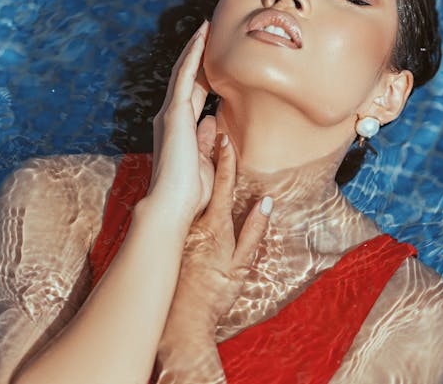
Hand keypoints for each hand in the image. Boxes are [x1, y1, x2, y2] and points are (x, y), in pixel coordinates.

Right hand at [150, 20, 215, 221]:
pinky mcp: (174, 111)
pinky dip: (193, 54)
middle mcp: (172, 116)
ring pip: (183, 71)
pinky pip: (184, 75)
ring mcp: (171, 112)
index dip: (202, 74)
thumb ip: (207, 139)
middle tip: (207, 33)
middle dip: (197, 55)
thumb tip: (213, 122)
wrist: (173, 203)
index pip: (194, 94)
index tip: (213, 58)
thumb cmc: (190, 191)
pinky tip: (202, 37)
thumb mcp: (204, 160)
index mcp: (180, 128)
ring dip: (195, 48)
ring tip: (206, 27)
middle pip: (187, 78)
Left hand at [160, 135, 272, 341]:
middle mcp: (197, 221)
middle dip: (206, 150)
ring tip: (198, 137)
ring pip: (191, 187)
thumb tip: (266, 203)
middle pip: (203, 179)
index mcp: (216, 226)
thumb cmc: (214, 294)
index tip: (225, 137)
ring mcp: (185, 226)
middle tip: (209, 124)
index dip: (225, 161)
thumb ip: (253, 233)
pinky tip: (189, 170)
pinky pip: (184, 200)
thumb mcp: (240, 266)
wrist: (180, 319)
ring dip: (196, 161)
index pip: (223, 186)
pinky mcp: (177, 234)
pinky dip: (187, 181)